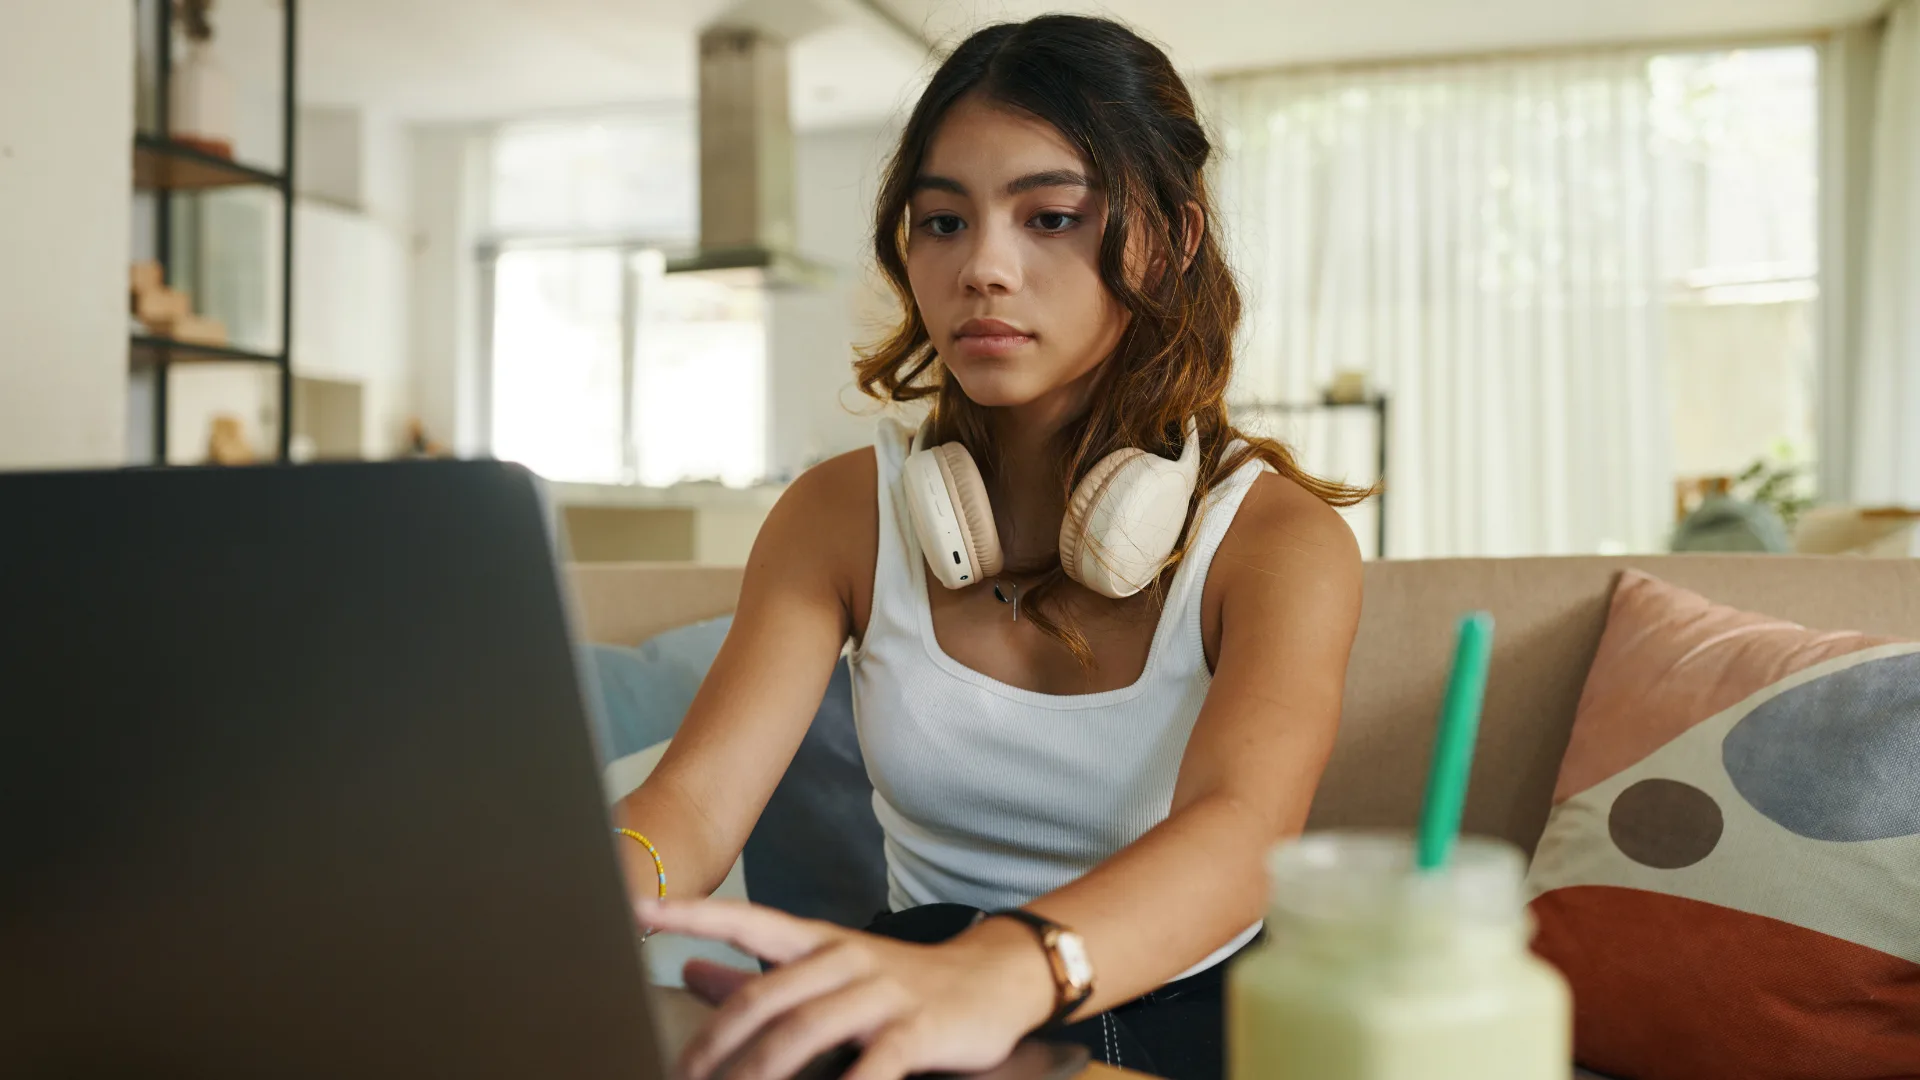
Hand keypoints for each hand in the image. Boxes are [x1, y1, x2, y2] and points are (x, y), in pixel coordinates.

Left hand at [637, 898, 1057, 1079]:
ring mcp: (882, 993)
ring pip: (806, 1029)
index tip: (640, 912)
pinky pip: (874, 1064)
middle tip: (682, 1077)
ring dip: (761, 1072)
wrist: (995, 980)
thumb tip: (690, 972)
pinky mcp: (918, 1029)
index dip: (694, 914)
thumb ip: (757, 975)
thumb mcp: (829, 970)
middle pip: (766, 994)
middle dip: (715, 1041)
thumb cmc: (900, 984)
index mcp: (818, 942)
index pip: (748, 918)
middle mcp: (845, 959)